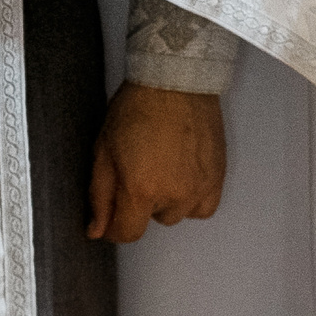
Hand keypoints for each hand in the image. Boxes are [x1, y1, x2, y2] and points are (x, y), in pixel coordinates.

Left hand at [87, 83, 225, 243]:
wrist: (175, 82)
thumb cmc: (135, 110)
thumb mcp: (103, 151)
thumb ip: (100, 196)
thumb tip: (97, 231)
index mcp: (141, 190)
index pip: (128, 233)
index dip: (113, 228)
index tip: (110, 216)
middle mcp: (174, 195)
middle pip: (152, 221)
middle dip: (140, 203)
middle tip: (137, 170)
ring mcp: (200, 188)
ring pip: (177, 214)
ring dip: (166, 200)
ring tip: (160, 167)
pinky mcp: (218, 179)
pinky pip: (203, 208)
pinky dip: (191, 199)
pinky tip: (182, 176)